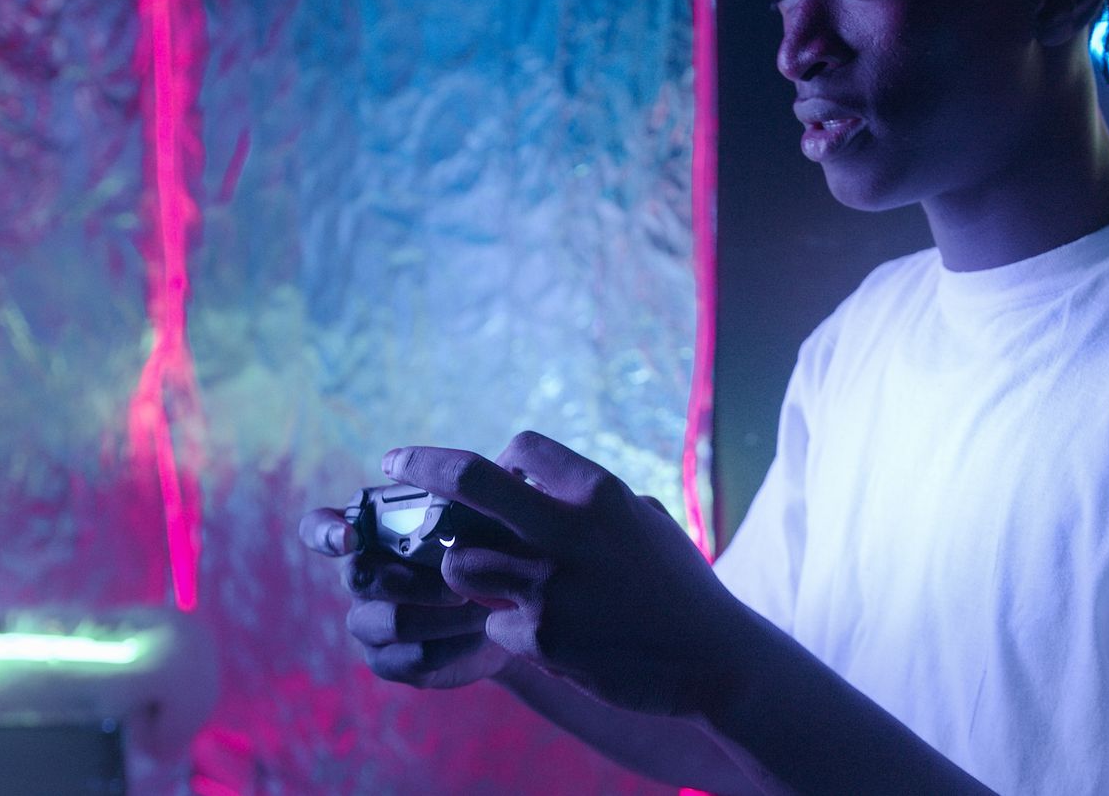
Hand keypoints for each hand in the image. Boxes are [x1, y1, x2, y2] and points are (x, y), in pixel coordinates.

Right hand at [300, 504, 514, 689]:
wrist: (510, 609)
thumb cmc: (487, 548)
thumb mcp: (479, 519)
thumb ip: (463, 504)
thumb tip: (470, 492)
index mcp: (368, 529)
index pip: (319, 528)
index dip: (324, 532)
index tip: (348, 537)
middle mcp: (360, 574)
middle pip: (362, 577)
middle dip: (417, 581)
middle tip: (463, 582)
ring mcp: (368, 622)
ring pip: (394, 621)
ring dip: (446, 615)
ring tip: (485, 606)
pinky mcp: (389, 662)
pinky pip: (416, 657)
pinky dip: (456, 644)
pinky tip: (484, 633)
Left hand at [382, 430, 760, 720]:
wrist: (714, 659)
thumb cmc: (679, 587)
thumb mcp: (645, 523)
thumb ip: (592, 501)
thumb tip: (542, 482)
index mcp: (600, 493)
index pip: (522, 450)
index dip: (499, 463)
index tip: (484, 476)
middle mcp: (569, 531)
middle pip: (470, 482)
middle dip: (423, 466)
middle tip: (395, 461)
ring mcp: (551, 586)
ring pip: (459, 563)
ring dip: (463, 572)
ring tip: (489, 585)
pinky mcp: (542, 637)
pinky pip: (493, 625)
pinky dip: (508, 631)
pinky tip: (547, 638)